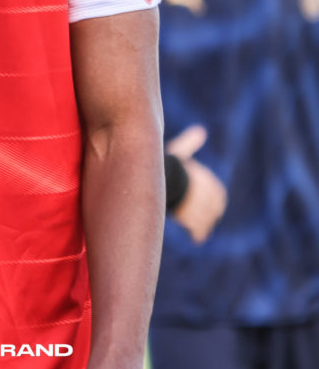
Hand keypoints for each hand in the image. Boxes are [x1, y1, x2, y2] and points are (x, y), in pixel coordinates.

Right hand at [166, 125, 226, 243]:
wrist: (151, 175)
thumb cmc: (165, 164)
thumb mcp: (179, 151)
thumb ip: (190, 143)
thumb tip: (201, 130)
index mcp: (203, 177)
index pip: (217, 192)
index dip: (215, 199)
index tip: (213, 205)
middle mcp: (202, 190)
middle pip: (213, 207)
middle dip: (210, 213)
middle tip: (205, 219)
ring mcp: (196, 204)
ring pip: (206, 218)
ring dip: (204, 224)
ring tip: (199, 229)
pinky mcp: (187, 217)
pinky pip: (198, 228)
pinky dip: (199, 233)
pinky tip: (197, 237)